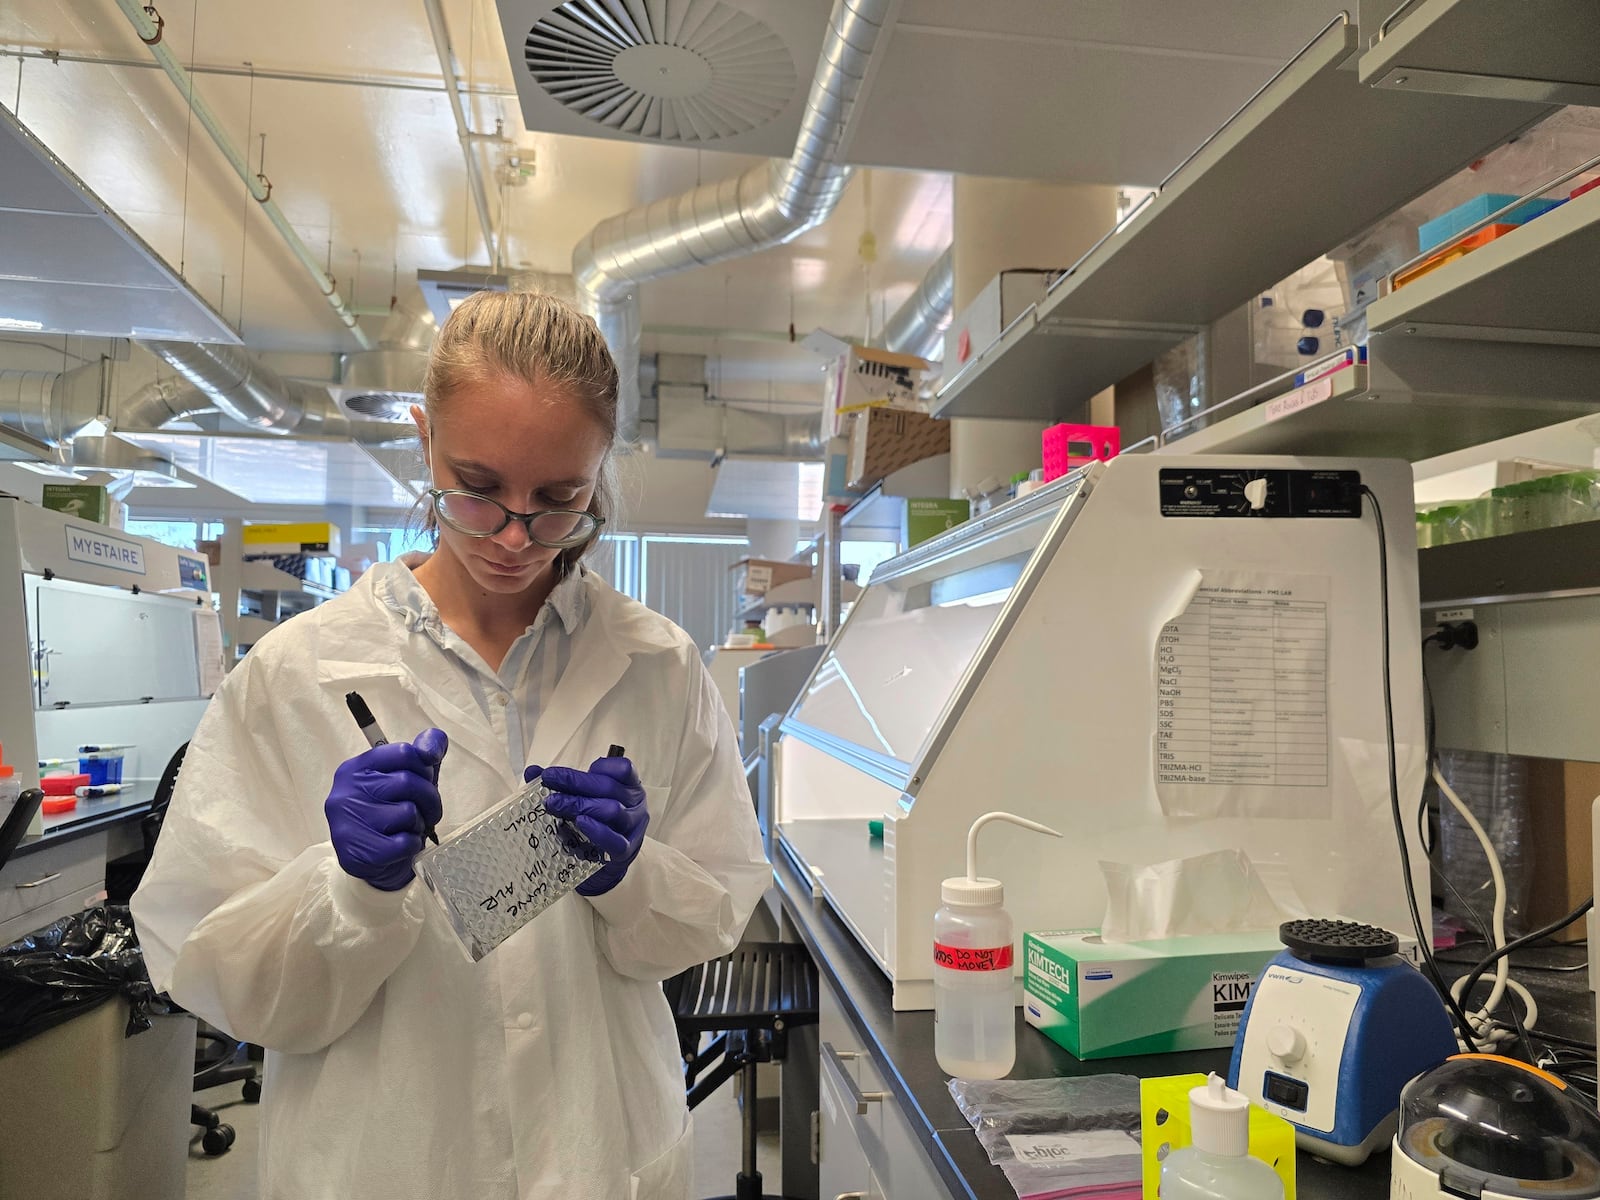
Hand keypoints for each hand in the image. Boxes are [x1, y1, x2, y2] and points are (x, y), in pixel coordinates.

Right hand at [325, 730, 447, 891]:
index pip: (404, 753)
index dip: (424, 768)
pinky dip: (411, 845)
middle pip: (408, 782)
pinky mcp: (358, 850)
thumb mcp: (409, 777)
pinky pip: (404, 841)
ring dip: (418, 824)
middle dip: (429, 799)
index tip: (424, 780)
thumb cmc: (393, 814)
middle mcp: (345, 791)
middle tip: (425, 811)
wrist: (374, 864)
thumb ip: (423, 753)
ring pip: (407, 812)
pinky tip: (400, 846)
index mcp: (355, 768)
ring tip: (407, 828)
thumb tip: (430, 748)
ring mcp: (348, 821)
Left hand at [529, 757, 647, 896]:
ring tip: (553, 804)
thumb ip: (563, 784)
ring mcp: (633, 829)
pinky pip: (614, 841)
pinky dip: (597, 831)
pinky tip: (580, 822)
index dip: (600, 766)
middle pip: (609, 787)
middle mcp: (636, 805)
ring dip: (580, 804)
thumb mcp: (585, 797)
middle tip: (548, 780)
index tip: (577, 767)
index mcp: (630, 787)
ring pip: (611, 810)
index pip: (623, 769)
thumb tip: (532, 771)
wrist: (606, 860)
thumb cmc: (597, 822)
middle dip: (575, 782)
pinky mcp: (625, 852)